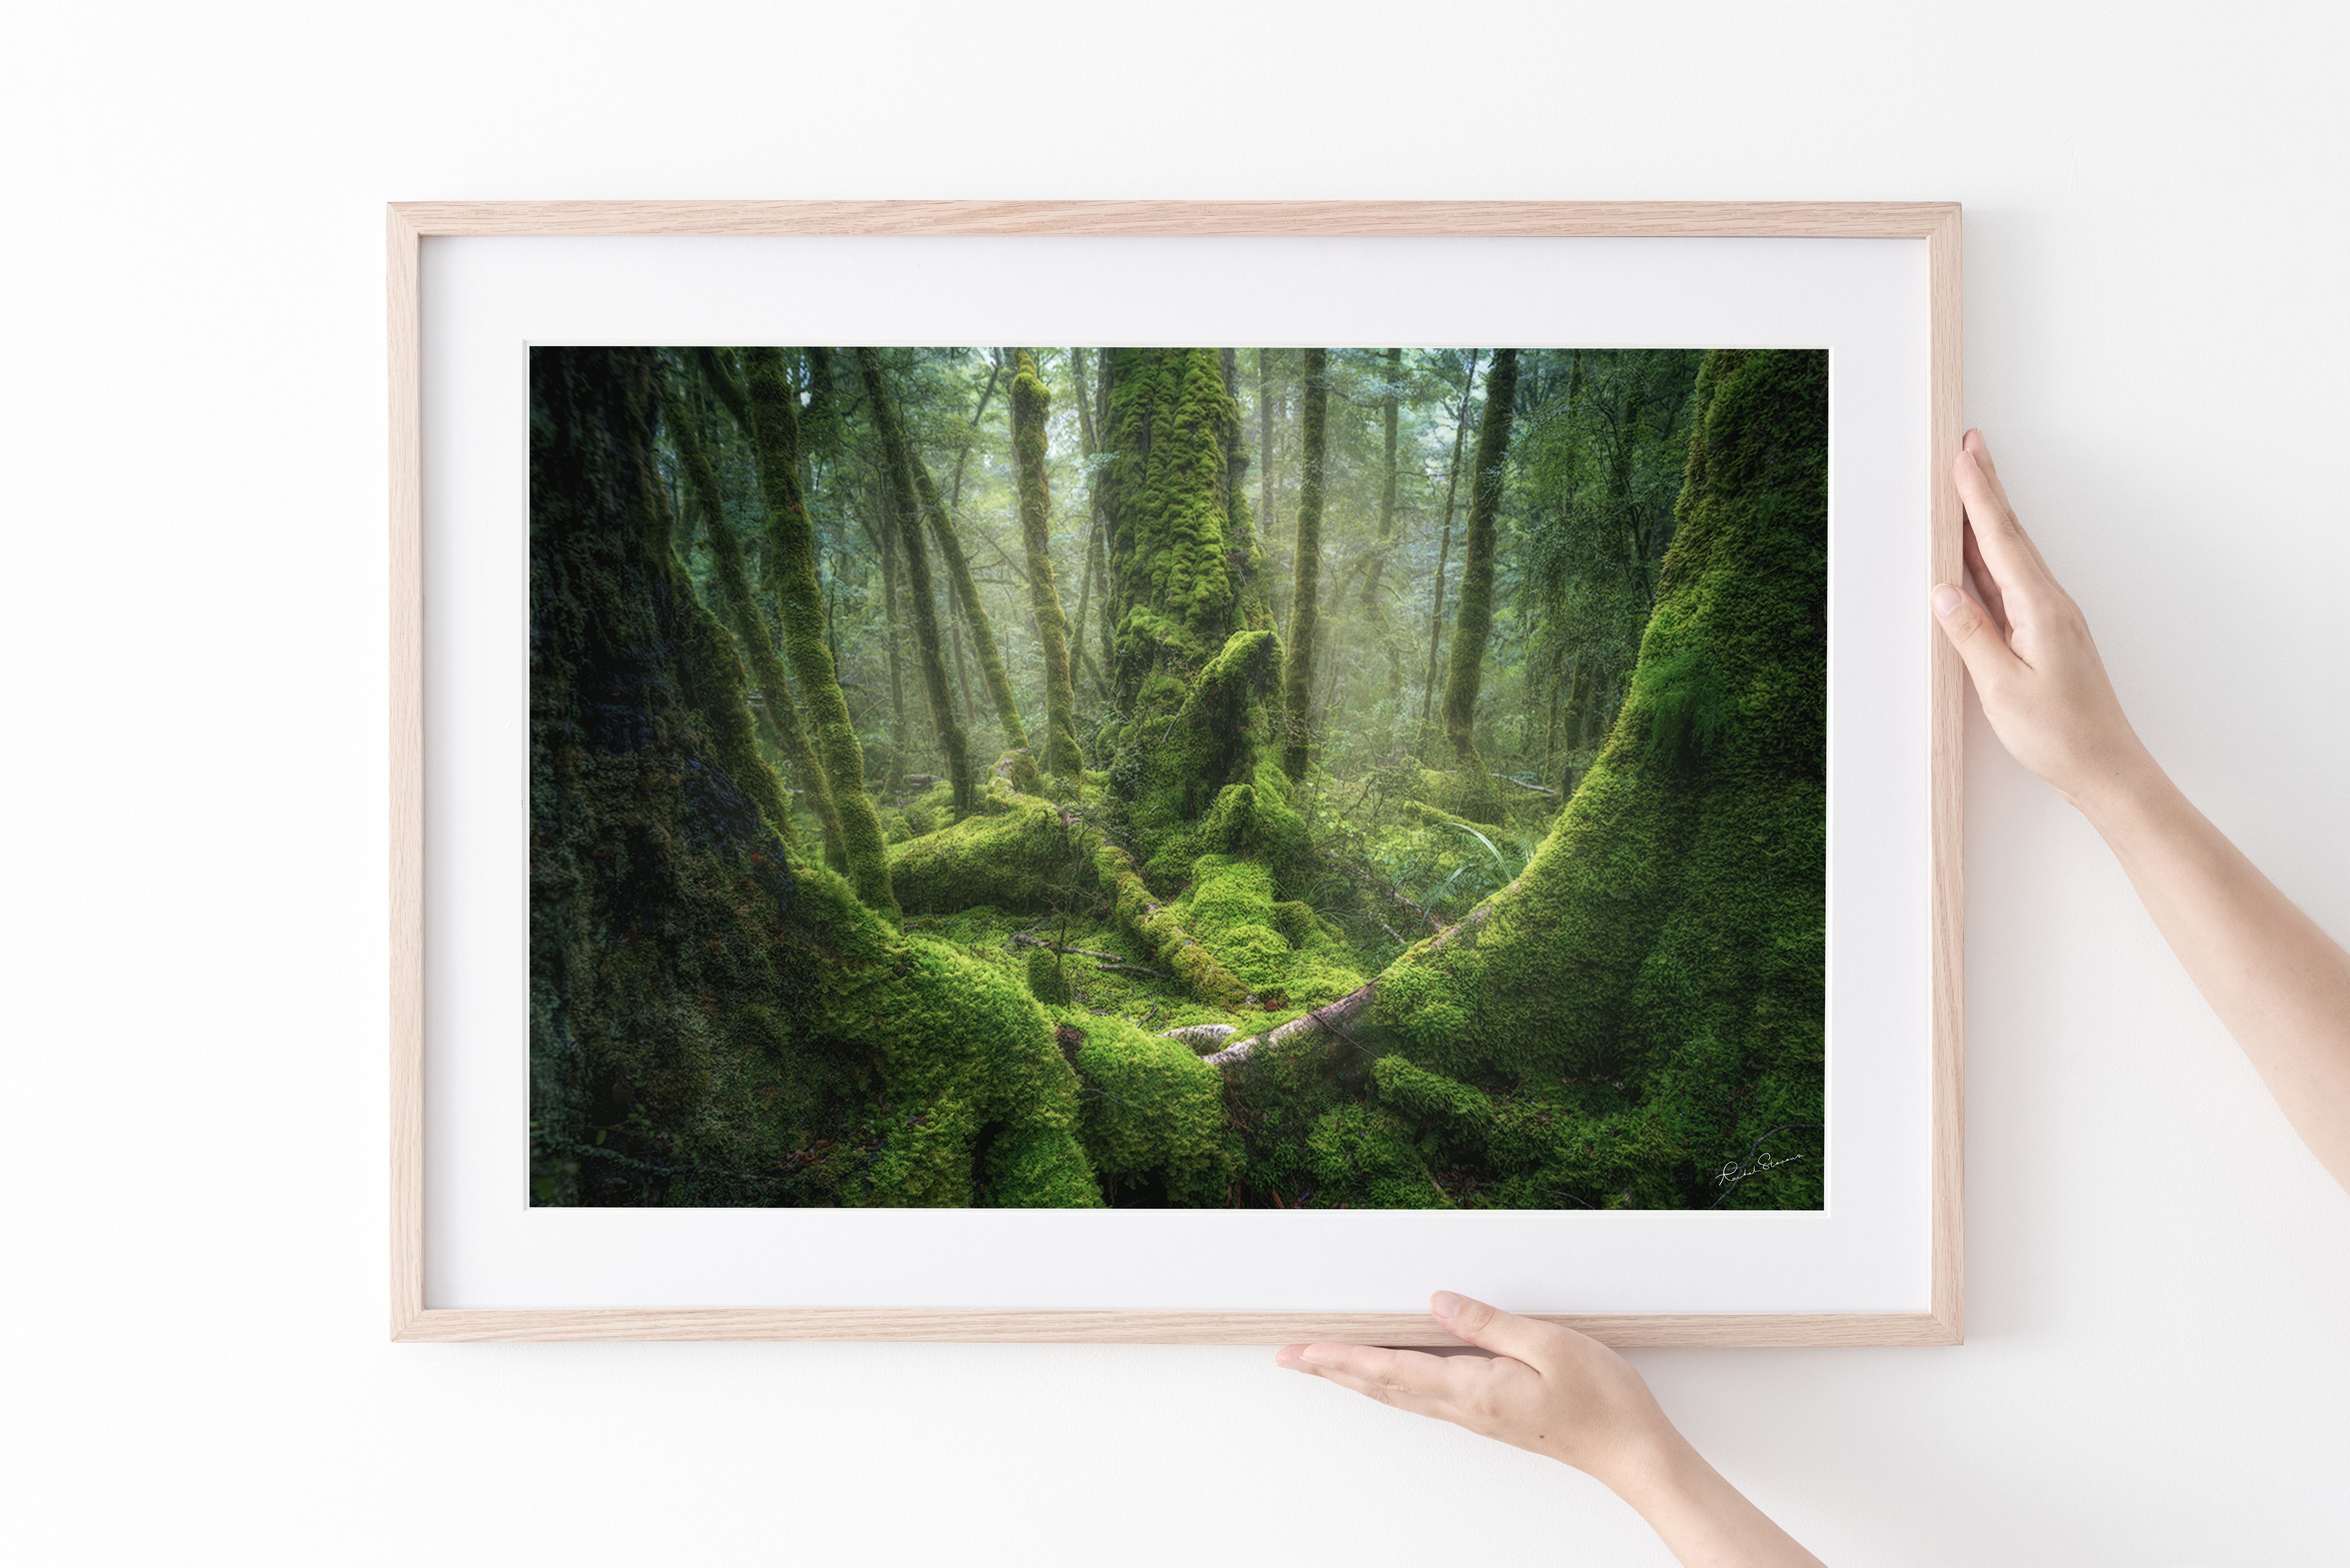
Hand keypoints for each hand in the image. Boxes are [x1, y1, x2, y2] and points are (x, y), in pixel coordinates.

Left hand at [1278, 1290, 1674, 1485]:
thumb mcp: (1549, 1344)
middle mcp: (1465, 1407)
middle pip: (1382, 1385)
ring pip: (1399, 1394)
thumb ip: (1489, 1323)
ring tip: (1323, 1364)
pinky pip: (1424, 1398)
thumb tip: (1438, 1302)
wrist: (1632, 1452)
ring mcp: (1476, 1416)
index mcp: (1472, 1388)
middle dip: (1332, 1369)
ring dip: (1356, 1378)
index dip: (1340, 1358)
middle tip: (1290, 1357)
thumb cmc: (1602, 1399)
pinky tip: (1386, 1377)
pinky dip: (1390, 1384)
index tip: (1300, 1351)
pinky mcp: (1490, 1415)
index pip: (1389, 1368)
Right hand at [1932, 429, 2153, 810]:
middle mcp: (2049, 604)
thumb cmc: (2057, 733)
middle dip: (1986, 490)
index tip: (1964, 457)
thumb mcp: (2002, 687)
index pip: (2001, 542)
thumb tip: (1943, 589)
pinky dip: (1988, 558)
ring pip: (2009, 556)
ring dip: (1986, 519)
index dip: (1979, 497)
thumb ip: (1971, 634)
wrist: (2104, 765)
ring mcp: (2048, 617)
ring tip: (1967, 485)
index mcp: (2040, 610)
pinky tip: (1973, 553)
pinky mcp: (2043, 633)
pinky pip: (2009, 583)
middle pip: (2009, 536)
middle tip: (1969, 447)